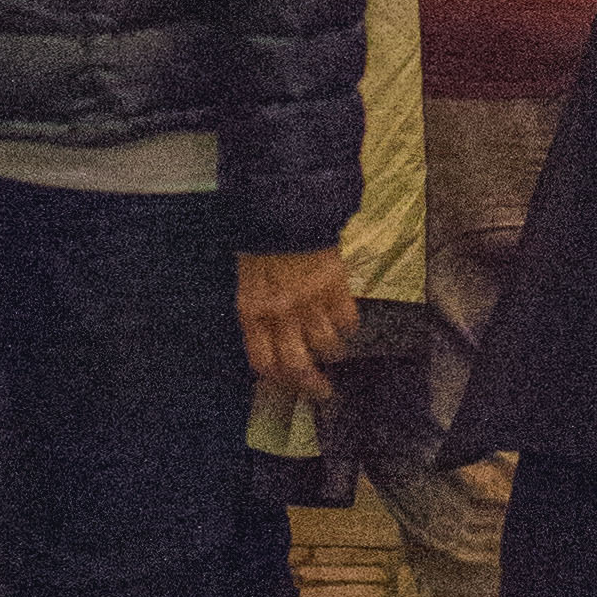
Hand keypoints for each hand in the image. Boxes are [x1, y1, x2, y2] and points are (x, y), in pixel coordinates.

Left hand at [237, 246, 359, 404]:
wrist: (287, 205)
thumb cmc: (262, 240)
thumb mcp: (248, 278)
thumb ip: (259, 310)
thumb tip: (272, 338)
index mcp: (252, 311)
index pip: (263, 362)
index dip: (277, 378)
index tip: (288, 382)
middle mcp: (280, 314)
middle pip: (296, 365)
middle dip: (311, 384)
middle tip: (322, 390)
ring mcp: (309, 301)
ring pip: (326, 345)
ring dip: (333, 352)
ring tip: (336, 350)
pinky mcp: (335, 287)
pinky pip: (347, 320)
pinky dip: (348, 326)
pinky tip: (346, 322)